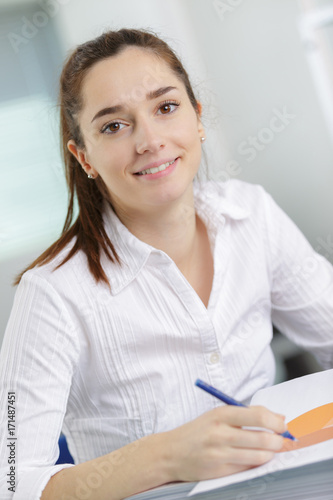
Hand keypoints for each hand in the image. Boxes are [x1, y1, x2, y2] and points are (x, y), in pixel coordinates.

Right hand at [164, 405, 285, 481]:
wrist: (171, 452)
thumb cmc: (198, 431)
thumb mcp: (218, 415)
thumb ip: (247, 414)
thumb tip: (279, 418)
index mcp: (221, 414)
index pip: (258, 415)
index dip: (276, 421)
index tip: (282, 425)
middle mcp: (220, 433)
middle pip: (262, 438)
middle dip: (278, 441)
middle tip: (281, 440)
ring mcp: (220, 454)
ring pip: (259, 456)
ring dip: (270, 454)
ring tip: (270, 450)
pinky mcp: (219, 471)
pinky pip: (248, 469)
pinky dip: (256, 464)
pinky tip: (255, 459)